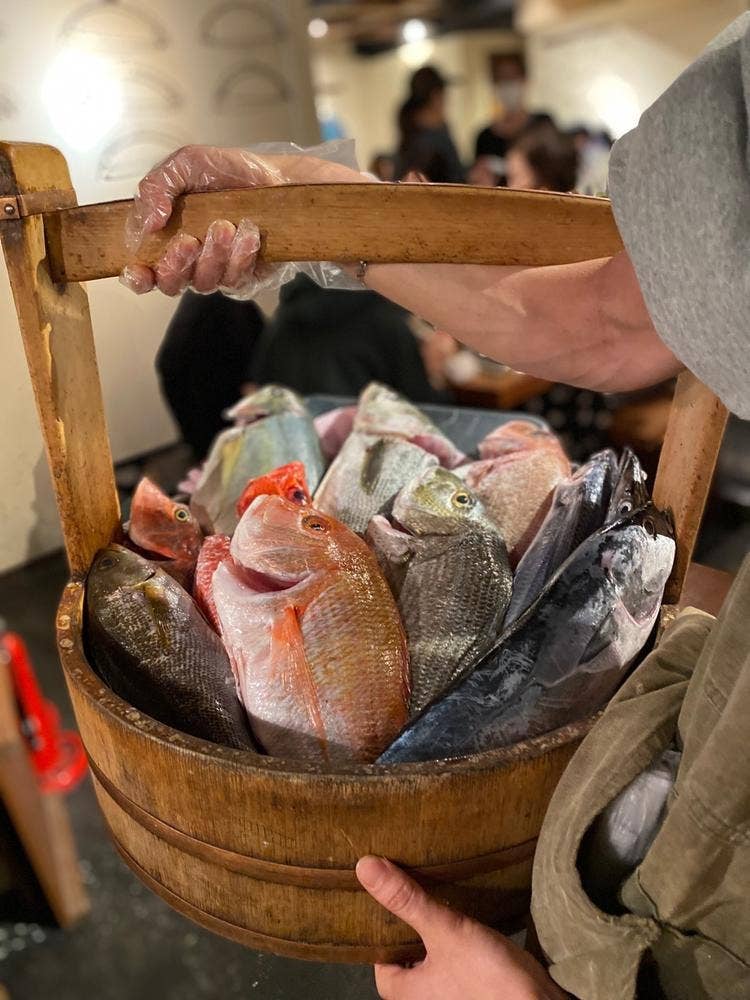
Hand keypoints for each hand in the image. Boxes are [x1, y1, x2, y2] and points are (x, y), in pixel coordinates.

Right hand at [120, 144, 363, 296]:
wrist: (278, 178)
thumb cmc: (229, 172)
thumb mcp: (187, 164)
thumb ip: (157, 186)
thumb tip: (145, 222)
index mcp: (167, 238)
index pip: (143, 271)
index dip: (137, 278)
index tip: (139, 271)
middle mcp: (189, 261)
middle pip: (170, 284)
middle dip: (176, 265)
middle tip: (189, 241)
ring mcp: (218, 272)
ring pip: (204, 282)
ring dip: (213, 255)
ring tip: (226, 226)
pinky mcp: (246, 277)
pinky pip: (236, 280)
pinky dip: (240, 257)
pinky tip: (248, 234)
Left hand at [356, 856, 565, 999]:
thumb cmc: (489, 979)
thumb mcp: (445, 931)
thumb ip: (407, 901)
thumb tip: (365, 868)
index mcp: (409, 994)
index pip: (381, 964)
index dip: (382, 934)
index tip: (388, 903)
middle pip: (408, 960)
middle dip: (412, 930)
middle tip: (414, 891)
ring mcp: (453, 996)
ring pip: (435, 959)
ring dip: (437, 934)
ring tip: (440, 898)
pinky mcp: (478, 990)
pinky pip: (458, 963)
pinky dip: (458, 942)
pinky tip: (468, 920)